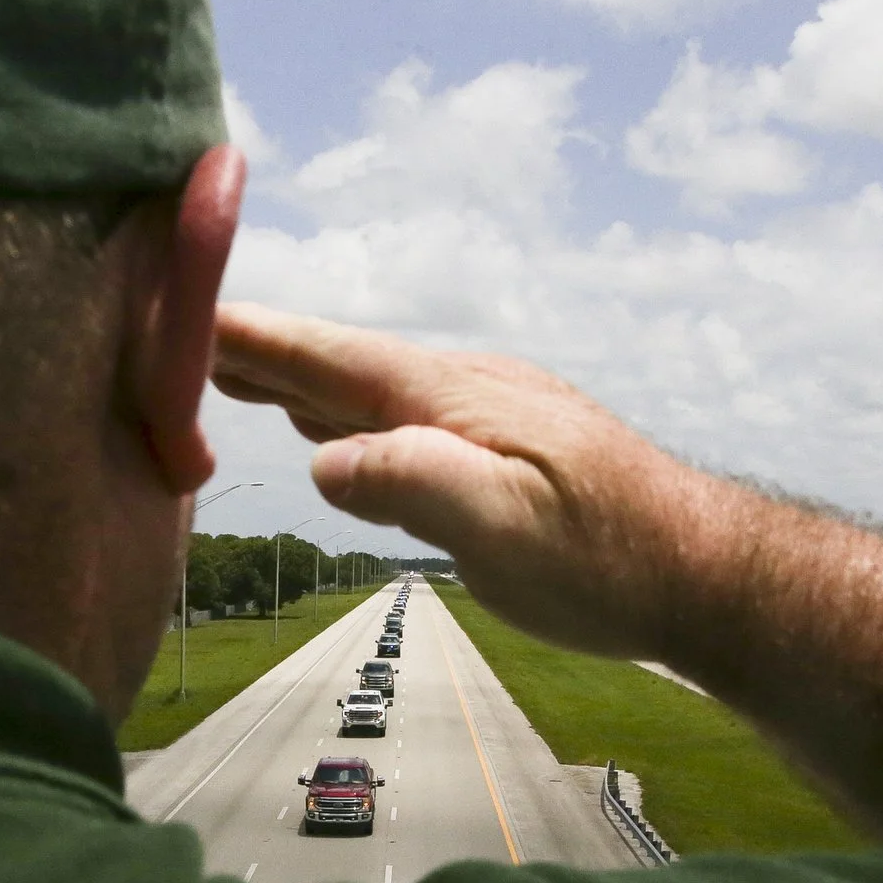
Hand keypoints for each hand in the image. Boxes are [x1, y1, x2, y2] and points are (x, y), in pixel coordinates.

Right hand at [210, 303, 706, 660]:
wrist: (705, 572)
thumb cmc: (611, 560)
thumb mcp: (506, 529)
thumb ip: (414, 483)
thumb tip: (324, 460)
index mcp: (453, 399)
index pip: (330, 356)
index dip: (253, 338)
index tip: (181, 310)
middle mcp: (464, 391)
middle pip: (340, 363)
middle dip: (260, 350)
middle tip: (176, 333)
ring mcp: (486, 416)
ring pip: (369, 390)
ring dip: (296, 380)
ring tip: (233, 371)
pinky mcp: (503, 449)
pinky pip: (401, 418)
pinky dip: (346, 414)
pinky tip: (333, 429)